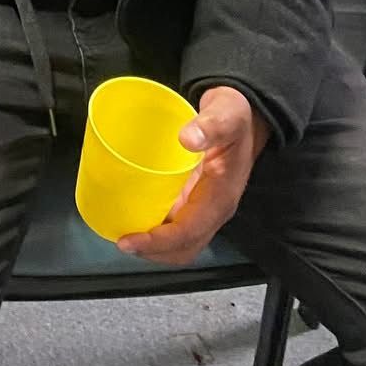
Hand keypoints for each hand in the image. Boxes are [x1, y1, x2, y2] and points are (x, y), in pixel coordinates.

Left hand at [117, 86, 271, 265]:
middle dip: (154, 252)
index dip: (159, 242)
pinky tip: (135, 217)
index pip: (189, 232)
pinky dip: (156, 230)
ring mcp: (204, 207)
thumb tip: (187, 138)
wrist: (244, 116)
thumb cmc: (234, 116)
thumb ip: (211, 124)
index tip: (129, 240)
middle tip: (122, 242)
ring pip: (180, 242)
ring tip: (124, 237)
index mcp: (221, 197)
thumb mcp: (227, 113)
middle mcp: (213, 209)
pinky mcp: (195, 200)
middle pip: (184, 247)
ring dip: (154, 247)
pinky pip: (176, 225)